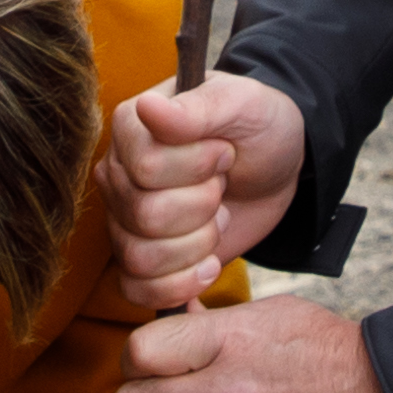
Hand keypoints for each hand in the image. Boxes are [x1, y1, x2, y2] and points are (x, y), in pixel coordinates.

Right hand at [100, 78, 304, 315]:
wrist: (276, 167)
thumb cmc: (257, 126)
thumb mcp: (243, 104)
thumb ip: (197, 109)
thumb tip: (148, 107)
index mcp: (131, 127)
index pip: (146, 168)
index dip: (197, 167)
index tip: (224, 151)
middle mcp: (117, 175)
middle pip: (144, 215)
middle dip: (203, 207)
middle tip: (222, 186)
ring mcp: (124, 219)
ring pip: (139, 257)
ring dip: (197, 245)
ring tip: (218, 218)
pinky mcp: (142, 258)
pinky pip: (135, 289)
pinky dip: (178, 286)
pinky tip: (210, 265)